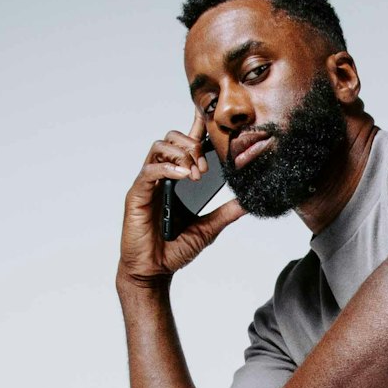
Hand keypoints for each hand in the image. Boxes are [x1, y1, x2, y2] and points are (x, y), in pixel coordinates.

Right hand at [118, 109, 244, 286]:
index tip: (212, 115)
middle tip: (206, 168)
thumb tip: (249, 201)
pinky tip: (184, 177)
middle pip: (172, 138)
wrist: (155, 271)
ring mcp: (148, 183)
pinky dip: (168, 168)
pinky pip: (150, 170)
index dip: (196, 127)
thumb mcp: (209, 228)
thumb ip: (227, 212)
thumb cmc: (175, 249)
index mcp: (178, 179)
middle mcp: (161, 176)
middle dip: (193, 145)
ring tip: (196, 173)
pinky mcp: (137, 194)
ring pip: (159, 147)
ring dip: (181, 153)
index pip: (186, 145)